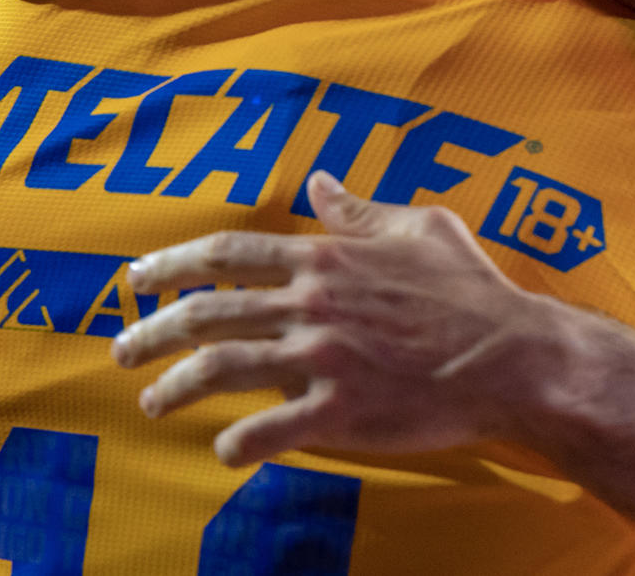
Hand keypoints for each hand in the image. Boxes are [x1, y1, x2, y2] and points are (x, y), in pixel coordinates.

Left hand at [112, 172, 561, 464]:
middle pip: (206, 313)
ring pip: (220, 369)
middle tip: (121, 350)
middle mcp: (311, 304)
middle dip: (150, 332)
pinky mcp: (339, 412)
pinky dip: (237, 445)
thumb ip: (360, 210)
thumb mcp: (420, 227)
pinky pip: (268, 432)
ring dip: (174, 388)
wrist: (513, 356)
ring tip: (151, 403)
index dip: (173, 264)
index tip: (138, 279)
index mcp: (326, 257)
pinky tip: (225, 451)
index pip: (228, 254)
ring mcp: (321, 359)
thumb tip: (320, 185)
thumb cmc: (472, 289)